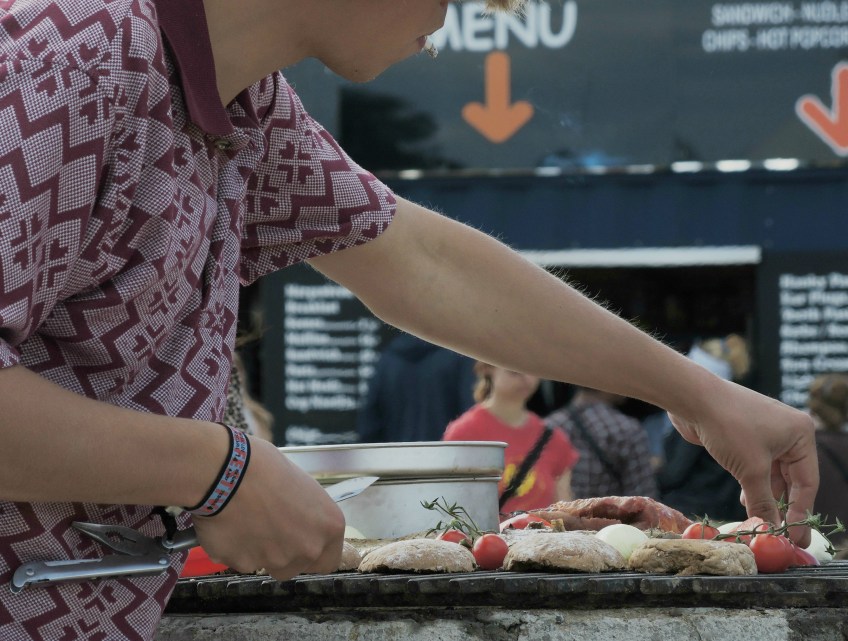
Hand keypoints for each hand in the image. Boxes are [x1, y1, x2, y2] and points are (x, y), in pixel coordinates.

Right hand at [191, 437, 344, 578]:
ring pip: (270, 565)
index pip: (329, 560)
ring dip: (260, 552)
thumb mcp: (300, 486)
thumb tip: (296, 519)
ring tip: (247, 521)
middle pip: (299, 565)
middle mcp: (309, 548)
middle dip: (285, 553)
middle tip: (270, 527)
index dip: (314, 552)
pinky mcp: (246, 566)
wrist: (228, 472)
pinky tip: (229, 524)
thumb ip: (306, 514)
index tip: (300, 541)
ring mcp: (278, 561)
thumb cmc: (266, 467)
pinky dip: (236, 549)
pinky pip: (241, 561)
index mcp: (329, 527)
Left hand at [669, 377, 818, 546]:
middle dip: (782, 506)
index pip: (807, 482)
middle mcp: (788, 431)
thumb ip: (763, 503)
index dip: (800, 512)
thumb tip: (770, 530)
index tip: (795, 538)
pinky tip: (745, 500)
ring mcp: (765, 432)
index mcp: (801, 434)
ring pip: (771, 474)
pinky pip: (755, 466)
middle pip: (791, 479)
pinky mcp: (744, 435)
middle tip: (780, 534)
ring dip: (764, 496)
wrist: (693, 398)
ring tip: (758, 519)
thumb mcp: (750, 470)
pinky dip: (752, 484)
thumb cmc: (728, 426)